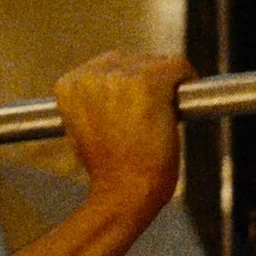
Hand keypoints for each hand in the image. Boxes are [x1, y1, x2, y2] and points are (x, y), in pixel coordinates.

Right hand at [54, 51, 192, 219]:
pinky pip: (177, 66)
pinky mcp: (148, 83)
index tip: (136, 106)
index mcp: (69, 85)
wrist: (121, 194)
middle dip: (146, 83)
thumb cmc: (108, 170)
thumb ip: (94, 100)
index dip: (127, 85)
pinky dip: (186, 79)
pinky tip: (180, 103)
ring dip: (165, 85)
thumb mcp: (85, 129)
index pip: (108, 65)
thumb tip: (116, 86)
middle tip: (151, 116)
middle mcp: (90, 75)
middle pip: (132, 61)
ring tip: (160, 117)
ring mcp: (119, 77)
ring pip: (155, 64)